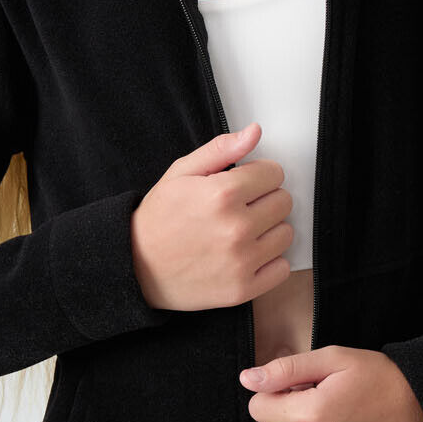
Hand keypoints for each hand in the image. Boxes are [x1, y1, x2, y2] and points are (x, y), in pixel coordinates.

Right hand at [131, 122, 294, 311]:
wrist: (136, 267)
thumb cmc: (159, 218)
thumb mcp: (181, 173)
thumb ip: (221, 150)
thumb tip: (255, 132)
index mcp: (223, 194)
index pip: (275, 173)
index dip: (259, 175)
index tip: (245, 184)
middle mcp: (236, 227)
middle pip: (284, 202)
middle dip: (266, 200)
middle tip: (241, 208)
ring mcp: (241, 261)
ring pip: (286, 234)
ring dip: (269, 231)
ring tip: (242, 232)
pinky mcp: (243, 289)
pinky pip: (282, 269)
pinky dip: (270, 262)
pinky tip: (247, 256)